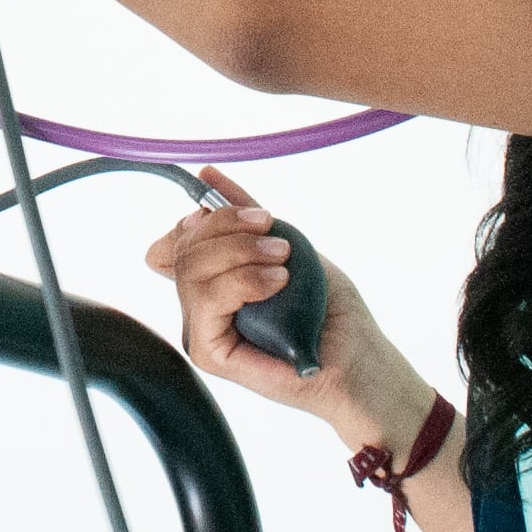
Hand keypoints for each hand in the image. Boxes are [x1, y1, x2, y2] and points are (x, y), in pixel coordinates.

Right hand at [145, 178, 434, 455]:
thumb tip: (207, 174)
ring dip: (240, 251)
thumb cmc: (329, 310)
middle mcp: (199, 308)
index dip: (200, 220)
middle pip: (182, 248)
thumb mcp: (285, 244)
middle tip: (275, 233)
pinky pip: (206, 300)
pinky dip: (243, 281)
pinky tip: (278, 282)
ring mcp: (202, 331)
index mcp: (211, 283)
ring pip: (191, 270)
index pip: (172, 243)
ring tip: (283, 259)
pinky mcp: (211, 353)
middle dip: (227, 226)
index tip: (253, 215)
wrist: (358, 357)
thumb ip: (245, 216)